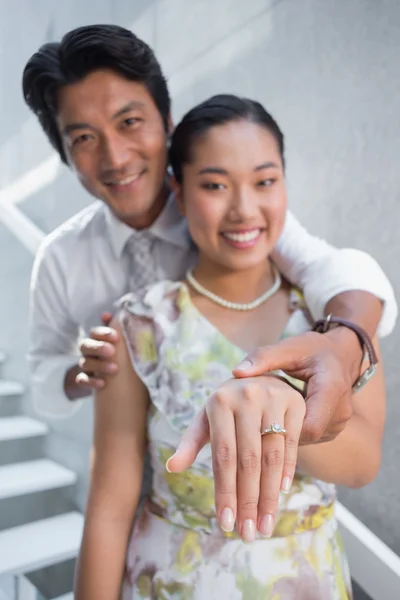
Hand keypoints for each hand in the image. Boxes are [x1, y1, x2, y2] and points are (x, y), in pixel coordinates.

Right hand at [75, 312, 118, 390]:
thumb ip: (120, 328)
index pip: (95, 332)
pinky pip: (82, 380)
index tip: (116, 337)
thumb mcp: (122, 342)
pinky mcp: (85, 380)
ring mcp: (86, 366)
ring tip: (115, 369)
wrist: (111, 379)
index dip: (103, 333)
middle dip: (98, 347)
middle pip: (85, 345)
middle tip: (112, 352)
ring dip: (99, 365)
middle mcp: (89, 351)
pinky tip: (102, 384)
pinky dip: (91, 381)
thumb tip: (110, 315)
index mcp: (97, 340)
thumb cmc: (119, 356)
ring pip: (84, 362)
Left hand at [167, 376, 304, 541]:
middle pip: (248, 460)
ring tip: (265, 525)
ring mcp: (273, 399)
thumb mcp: (206, 418)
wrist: (261, 376)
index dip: (225, 491)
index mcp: (219, 402)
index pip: (223, 456)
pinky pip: (291, 445)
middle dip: (248, 501)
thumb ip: (190, 442)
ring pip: (271, 456)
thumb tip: (172, 467)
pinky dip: (287, 471)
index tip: (225, 523)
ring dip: (269, 496)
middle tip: (249, 533)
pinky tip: (280, 494)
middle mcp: (246, 397)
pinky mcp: (295, 403)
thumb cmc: (227, 406)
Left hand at [232, 329, 356, 443]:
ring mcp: (338, 424)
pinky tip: (274, 420)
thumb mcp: (288, 348)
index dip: (283, 429)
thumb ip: (264, 358)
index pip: (309, 426)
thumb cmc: (312, 349)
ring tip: (261, 421)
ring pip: (307, 440)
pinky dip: (291, 431)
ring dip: (284, 434)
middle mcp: (340, 412)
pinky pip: (310, 437)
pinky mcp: (333, 430)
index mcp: (332, 389)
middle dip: (278, 433)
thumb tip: (236, 372)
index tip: (256, 421)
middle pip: (306, 436)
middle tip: (250, 425)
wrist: (340, 355)